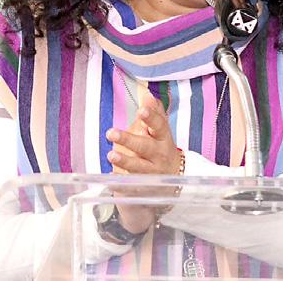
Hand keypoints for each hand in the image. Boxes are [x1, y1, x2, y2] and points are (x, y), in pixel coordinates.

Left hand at [105, 93, 181, 233]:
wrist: (171, 179)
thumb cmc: (160, 148)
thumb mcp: (160, 130)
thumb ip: (153, 112)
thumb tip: (147, 95)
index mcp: (163, 138)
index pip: (159, 126)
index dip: (151, 118)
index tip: (141, 110)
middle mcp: (159, 155)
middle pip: (145, 147)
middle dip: (129, 140)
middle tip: (111, 133)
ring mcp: (152, 173)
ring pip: (138, 168)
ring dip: (124, 161)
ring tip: (111, 154)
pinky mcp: (142, 187)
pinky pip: (131, 186)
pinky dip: (121, 183)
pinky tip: (111, 178)